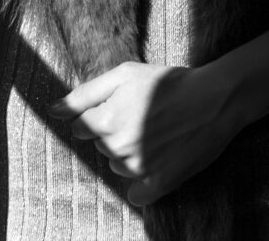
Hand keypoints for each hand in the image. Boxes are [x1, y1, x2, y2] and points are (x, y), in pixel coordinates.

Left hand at [51, 61, 241, 206]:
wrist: (216, 98)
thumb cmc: (168, 82)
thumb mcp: (125, 74)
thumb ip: (85, 93)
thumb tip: (52, 110)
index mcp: (107, 120)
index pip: (81, 127)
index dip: (101, 114)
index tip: (123, 106)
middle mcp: (119, 147)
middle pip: (101, 146)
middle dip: (115, 132)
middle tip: (144, 115)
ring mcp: (139, 168)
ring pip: (118, 167)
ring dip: (129, 154)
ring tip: (156, 133)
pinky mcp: (160, 183)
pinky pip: (136, 193)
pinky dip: (142, 183)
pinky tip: (157, 162)